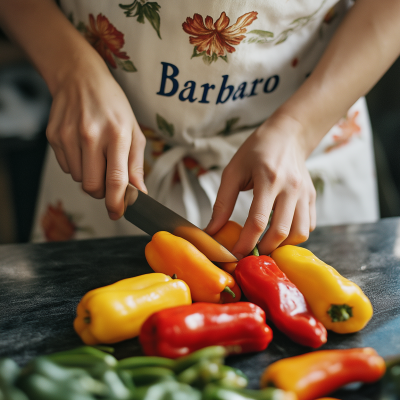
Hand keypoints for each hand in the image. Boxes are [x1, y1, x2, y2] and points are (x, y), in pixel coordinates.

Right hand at [46, 58, 146, 219]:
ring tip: (96, 156)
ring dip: (90, 177)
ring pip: (79, 179)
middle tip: (108, 182)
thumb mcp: (134, 132)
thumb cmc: (113, 106)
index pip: (116, 180)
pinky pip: (67, 167)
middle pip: (93, 186)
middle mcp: (91, 136)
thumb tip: (139, 193)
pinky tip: (83, 148)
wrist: (80, 78)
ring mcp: (69, 136)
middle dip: (102, 192)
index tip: (118, 213)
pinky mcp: (54, 137)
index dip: (117, 202)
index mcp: (117, 134)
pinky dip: (77, 166)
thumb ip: (136, 165)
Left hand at [205, 113, 315, 257]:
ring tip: (265, 244)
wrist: (287, 136)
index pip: (258, 220)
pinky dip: (294, 236)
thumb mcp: (233, 171)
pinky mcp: (312, 198)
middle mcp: (291, 188)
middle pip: (281, 232)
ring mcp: (305, 193)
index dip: (245, 242)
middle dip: (263, 249)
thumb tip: (212, 230)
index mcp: (268, 178)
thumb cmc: (256, 151)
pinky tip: (279, 232)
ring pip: (299, 233)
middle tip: (249, 253)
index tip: (235, 254)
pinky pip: (308, 226)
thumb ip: (222, 202)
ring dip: (281, 246)